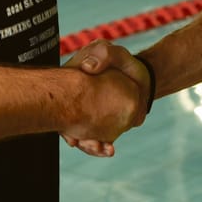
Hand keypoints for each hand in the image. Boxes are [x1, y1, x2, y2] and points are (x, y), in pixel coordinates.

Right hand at [61, 43, 152, 157]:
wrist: (141, 79)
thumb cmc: (122, 63)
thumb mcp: (113, 51)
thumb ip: (103, 53)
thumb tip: (89, 67)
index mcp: (73, 83)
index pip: (60, 103)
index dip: (62, 120)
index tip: (69, 132)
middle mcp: (77, 102)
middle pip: (68, 125)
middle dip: (75, 137)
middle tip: (79, 142)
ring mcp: (88, 116)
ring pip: (83, 136)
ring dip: (89, 146)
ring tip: (103, 148)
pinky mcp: (101, 127)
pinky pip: (97, 140)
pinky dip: (102, 147)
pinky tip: (109, 149)